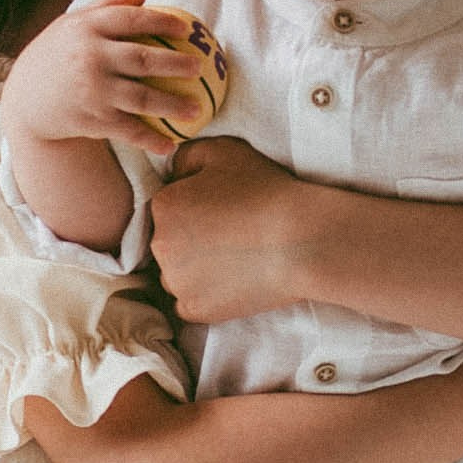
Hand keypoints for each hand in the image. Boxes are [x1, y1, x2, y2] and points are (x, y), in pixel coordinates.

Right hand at [0, 0, 208, 164]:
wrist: (24, 100)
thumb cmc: (55, 56)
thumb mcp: (71, 25)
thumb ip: (107, 6)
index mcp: (86, 28)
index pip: (131, 19)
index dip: (162, 22)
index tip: (187, 29)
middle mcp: (89, 57)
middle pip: (143, 59)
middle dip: (177, 63)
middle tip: (200, 67)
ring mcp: (91, 90)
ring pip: (141, 98)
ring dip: (173, 105)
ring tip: (197, 109)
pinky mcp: (90, 119)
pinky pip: (127, 130)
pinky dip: (150, 139)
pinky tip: (170, 146)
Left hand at [149, 138, 318, 320]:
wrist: (301, 241)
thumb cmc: (266, 192)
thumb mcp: (224, 151)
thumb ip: (186, 156)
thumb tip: (173, 173)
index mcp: (164, 206)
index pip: (168, 208)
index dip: (195, 208)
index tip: (223, 212)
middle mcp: (160, 246)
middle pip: (168, 242)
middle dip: (192, 239)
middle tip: (230, 236)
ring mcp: (176, 282)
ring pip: (176, 275)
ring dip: (196, 269)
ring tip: (234, 259)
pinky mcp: (196, 310)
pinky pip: (189, 303)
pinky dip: (207, 295)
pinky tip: (233, 280)